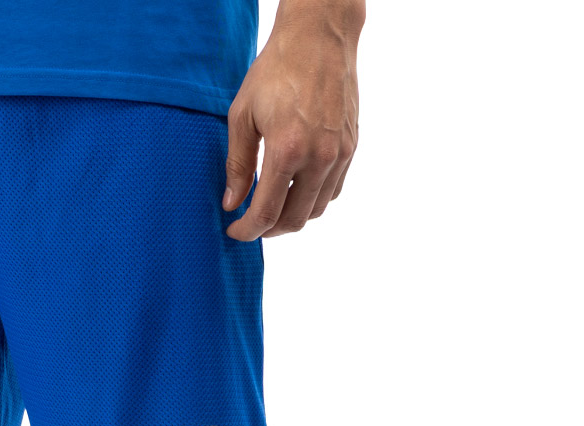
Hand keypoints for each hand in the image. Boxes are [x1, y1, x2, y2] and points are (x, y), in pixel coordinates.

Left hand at [223, 1, 361, 239]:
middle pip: (294, 220)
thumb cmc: (276, 70)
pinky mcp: (351, 146)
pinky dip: (313, 199)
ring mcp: (340, 153)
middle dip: (269, 230)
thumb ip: (237, 165)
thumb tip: (231, 203)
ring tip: (273, 208)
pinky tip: (296, 190)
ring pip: (316, 209)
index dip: (248, 231)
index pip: (267, 213)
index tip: (235, 232)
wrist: (319, 36)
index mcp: (287, 150)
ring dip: (292, 217)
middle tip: (252, 223)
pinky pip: (333, 190)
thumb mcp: (242, 116)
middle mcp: (319, 157)